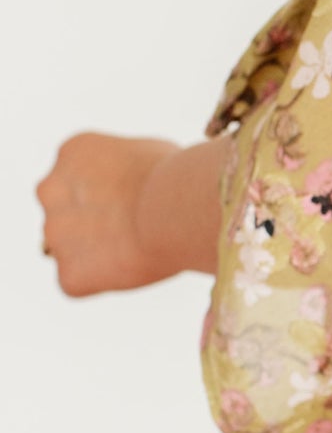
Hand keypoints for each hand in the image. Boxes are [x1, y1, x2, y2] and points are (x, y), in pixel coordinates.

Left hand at [36, 132, 195, 295]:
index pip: (76, 180)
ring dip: (97, 253)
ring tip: (137, 248)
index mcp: (71, 153)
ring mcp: (55, 234)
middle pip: (65, 214)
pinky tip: (132, 266)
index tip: (134, 201)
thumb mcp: (145, 150)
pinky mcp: (68, 273)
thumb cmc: (177, 176)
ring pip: (70, 250)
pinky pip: (80, 282)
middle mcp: (51, 190)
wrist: (179, 209)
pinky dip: (102, 281)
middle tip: (132, 228)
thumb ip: (123, 166)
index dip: (109, 195)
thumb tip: (133, 180)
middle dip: (91, 224)